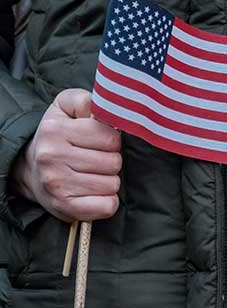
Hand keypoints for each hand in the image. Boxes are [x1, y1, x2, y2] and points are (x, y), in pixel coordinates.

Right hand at [11, 89, 121, 221]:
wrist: (32, 172)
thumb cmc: (59, 138)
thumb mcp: (66, 108)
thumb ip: (85, 100)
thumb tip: (104, 106)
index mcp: (54, 131)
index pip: (110, 137)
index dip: (112, 140)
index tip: (99, 143)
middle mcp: (52, 157)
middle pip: (114, 162)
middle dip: (111, 161)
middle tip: (95, 161)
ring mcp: (57, 184)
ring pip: (113, 184)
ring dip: (109, 181)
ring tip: (92, 176)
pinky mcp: (65, 207)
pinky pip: (108, 206)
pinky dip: (108, 202)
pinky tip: (95, 194)